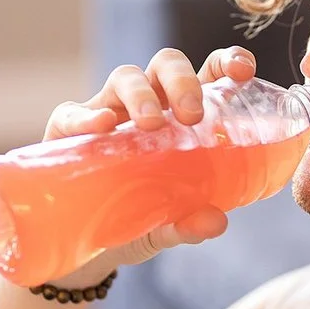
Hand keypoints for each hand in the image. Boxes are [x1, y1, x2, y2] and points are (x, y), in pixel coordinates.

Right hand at [40, 46, 257, 286]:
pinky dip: (87, 114)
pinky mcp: (67, 132)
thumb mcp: (165, 226)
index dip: (226, 62)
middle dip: (182, 80)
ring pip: (125, 77)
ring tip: (150, 123)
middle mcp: (148, 105)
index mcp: (182, 117)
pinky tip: (101, 126)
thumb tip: (215, 222)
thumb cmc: (136, 219)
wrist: (83, 246)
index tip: (242, 71)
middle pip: (166, 65)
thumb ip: (189, 224)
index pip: (209, 73)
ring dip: (141, 93)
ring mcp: (107, 112)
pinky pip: (72, 112)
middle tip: (192, 116)